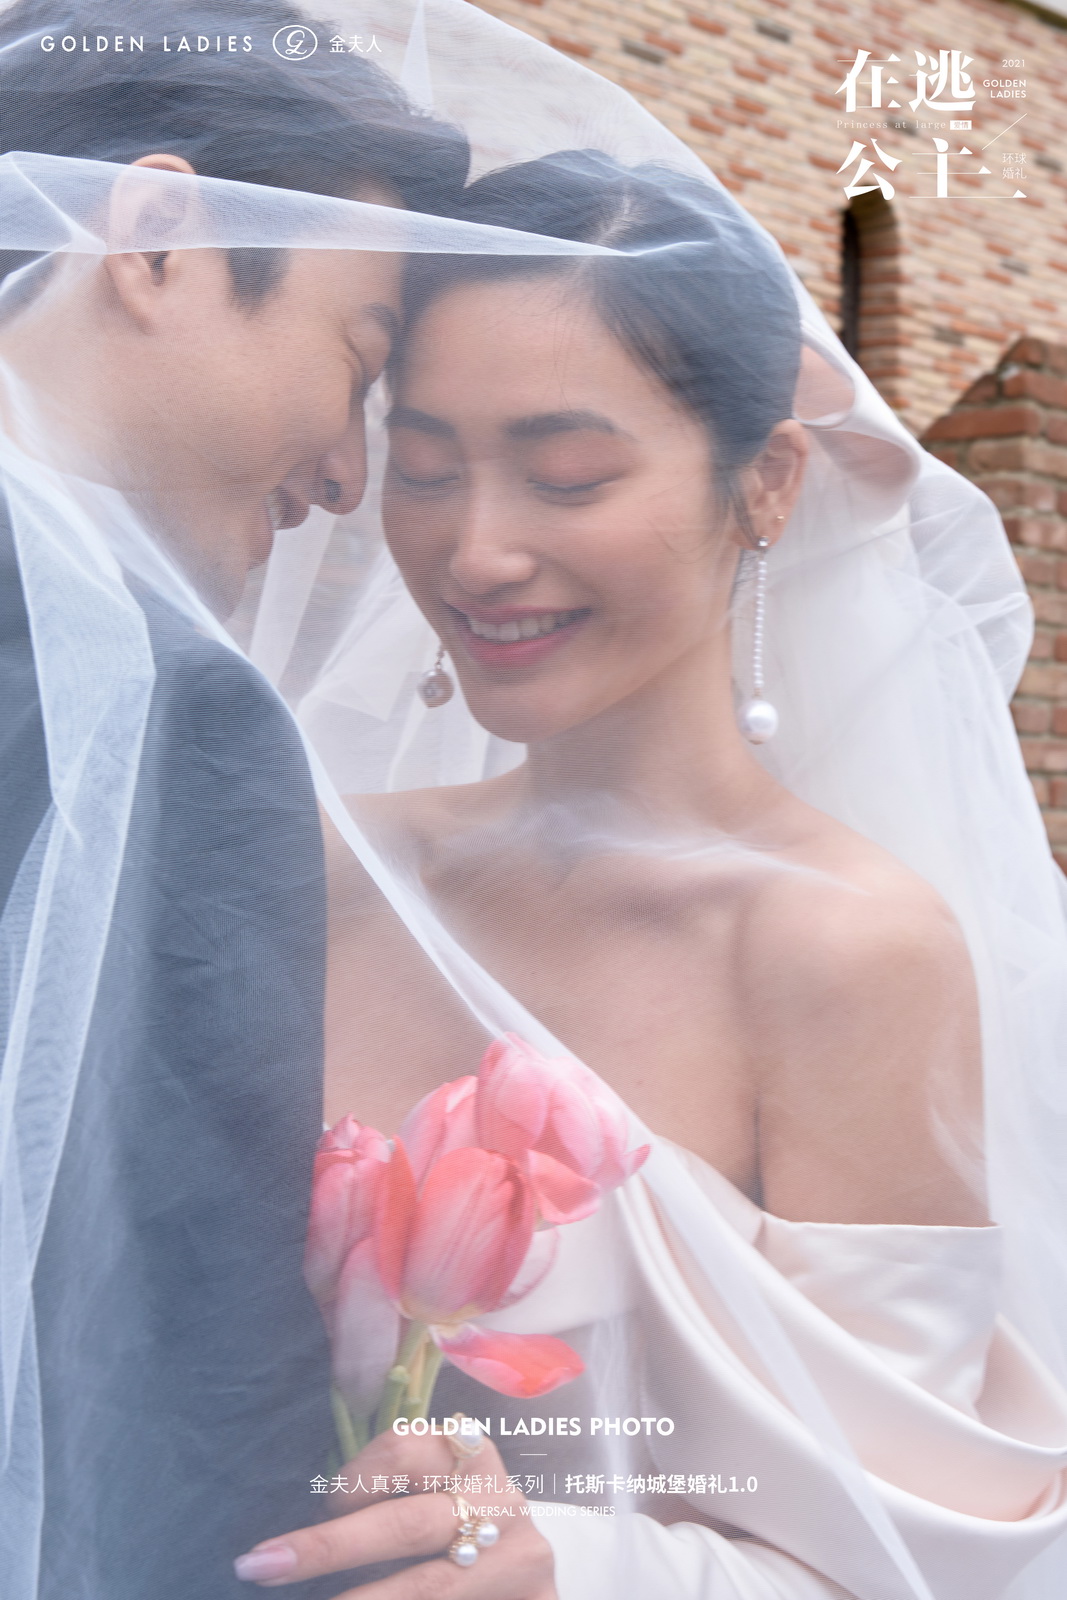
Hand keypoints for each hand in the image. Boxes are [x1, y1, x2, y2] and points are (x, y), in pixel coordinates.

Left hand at [234, 1426, 557, 1597]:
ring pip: (428, 1587)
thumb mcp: (434, 1491)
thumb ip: (387, 1485)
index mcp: (471, 1454)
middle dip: (327, 1547)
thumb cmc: (462, 1524)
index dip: (354, 1477)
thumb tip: (303, 1491)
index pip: (404, 1447)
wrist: (522, 1578)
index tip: (322, 1504)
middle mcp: (500, 1500)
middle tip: (262, 1565)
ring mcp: (519, 1558)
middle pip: (405, 1525)